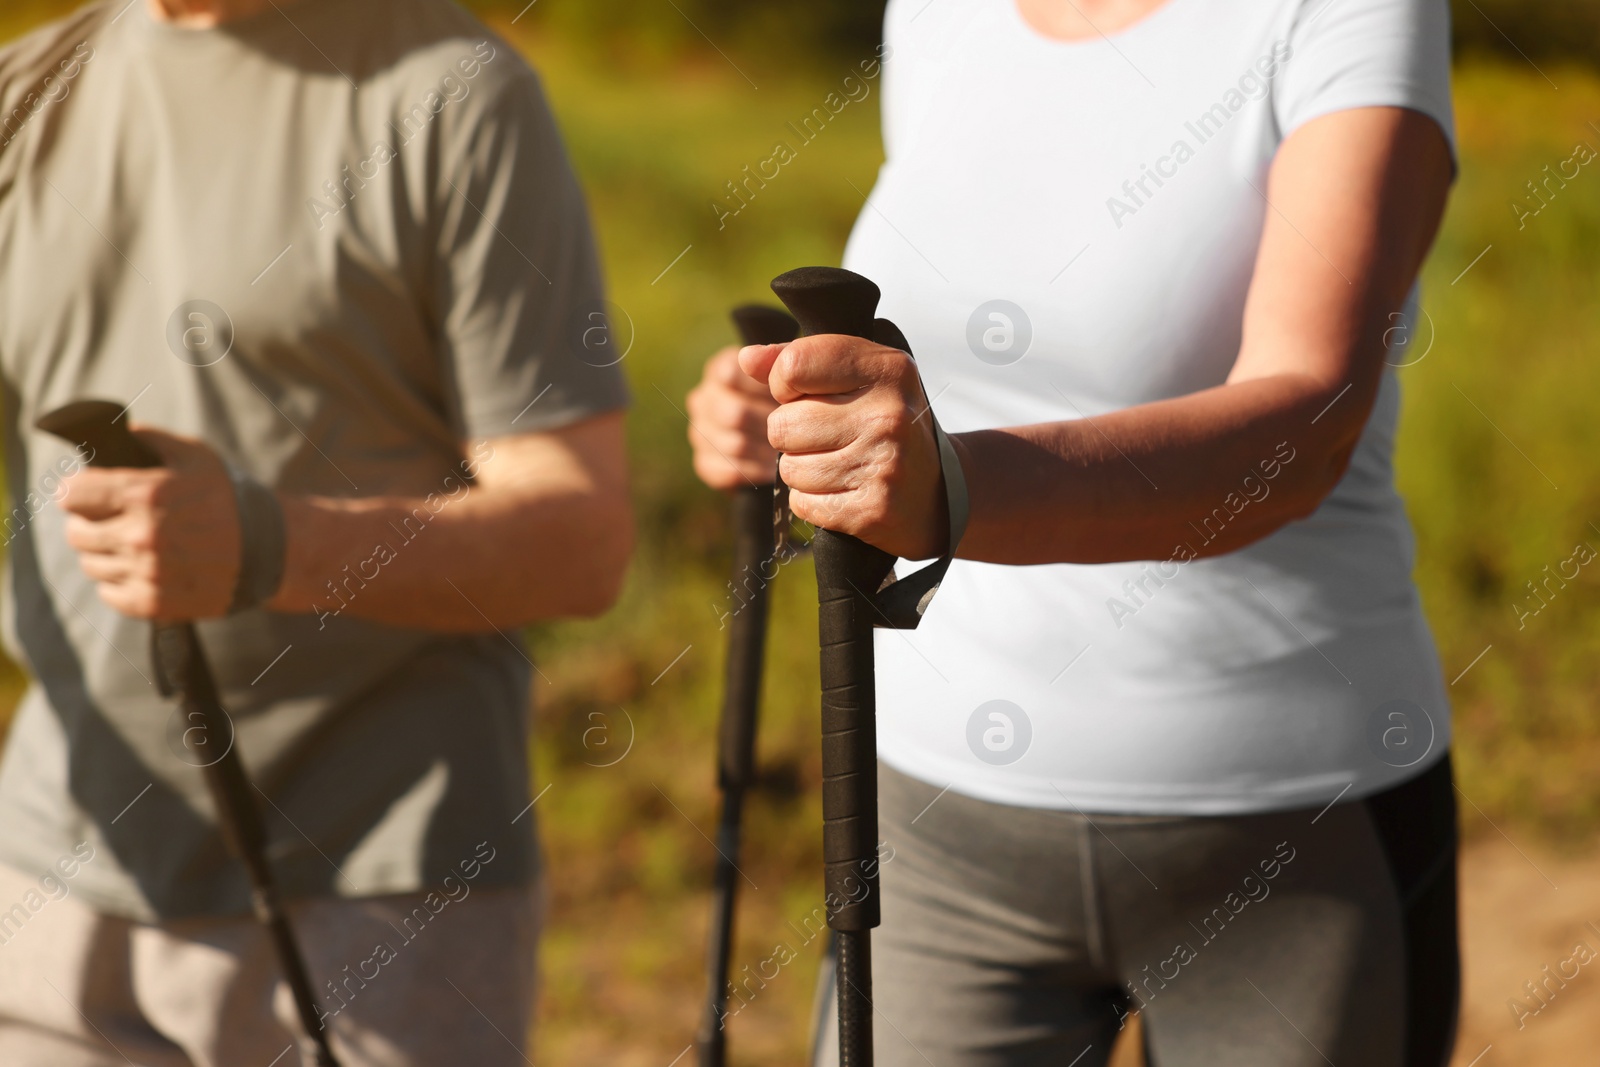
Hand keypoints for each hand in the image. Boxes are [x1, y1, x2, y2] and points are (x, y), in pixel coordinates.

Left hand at [59, 427, 239, 620]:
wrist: (269, 550)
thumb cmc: (227, 498)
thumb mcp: (195, 456)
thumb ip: (148, 439)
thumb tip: (112, 434)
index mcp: (146, 494)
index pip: (71, 494)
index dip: (78, 491)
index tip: (88, 493)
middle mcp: (141, 536)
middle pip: (76, 532)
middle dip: (90, 523)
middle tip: (114, 520)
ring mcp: (146, 572)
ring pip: (91, 564)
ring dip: (105, 553)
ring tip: (133, 545)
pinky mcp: (152, 603)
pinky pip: (108, 593)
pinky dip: (119, 581)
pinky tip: (143, 568)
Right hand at [685, 345, 779, 489]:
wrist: (788, 439)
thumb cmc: (792, 401)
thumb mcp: (789, 377)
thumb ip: (775, 360)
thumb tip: (748, 356)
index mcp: (719, 371)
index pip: (731, 375)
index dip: (764, 390)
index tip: (788, 398)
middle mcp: (702, 399)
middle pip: (735, 414)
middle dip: (771, 424)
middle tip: (797, 431)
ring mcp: (699, 432)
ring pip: (735, 445)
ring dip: (768, 450)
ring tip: (791, 451)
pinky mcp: (703, 463)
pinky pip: (729, 471)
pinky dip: (756, 471)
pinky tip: (771, 468)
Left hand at [740, 334, 946, 559]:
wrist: (938, 495)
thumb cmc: (885, 426)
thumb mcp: (859, 379)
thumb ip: (800, 361)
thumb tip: (746, 359)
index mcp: (888, 369)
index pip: (793, 366)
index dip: (785, 385)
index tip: (807, 395)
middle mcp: (889, 414)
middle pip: (782, 425)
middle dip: (791, 436)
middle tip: (827, 439)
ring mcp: (883, 465)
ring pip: (789, 469)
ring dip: (802, 472)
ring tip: (838, 467)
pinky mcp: (872, 510)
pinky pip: (803, 504)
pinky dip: (813, 503)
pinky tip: (843, 493)